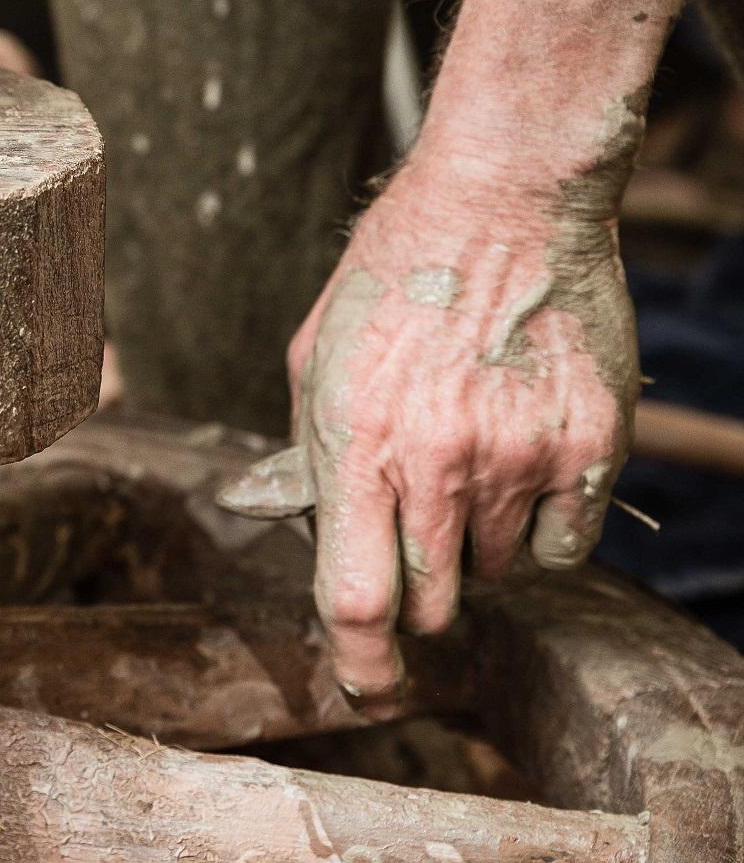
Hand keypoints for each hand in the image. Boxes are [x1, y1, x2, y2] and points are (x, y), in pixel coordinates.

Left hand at [220, 137, 637, 715]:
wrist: (500, 202)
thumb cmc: (395, 272)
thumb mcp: (316, 357)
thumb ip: (306, 450)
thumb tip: (302, 525)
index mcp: (356, 443)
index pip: (353, 599)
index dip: (360, 663)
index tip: (368, 687)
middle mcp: (438, 463)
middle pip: (429, 600)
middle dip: (417, 592)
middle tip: (418, 533)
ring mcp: (519, 458)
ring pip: (498, 572)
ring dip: (477, 546)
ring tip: (470, 457)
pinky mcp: (588, 446)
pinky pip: (564, 543)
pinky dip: (541, 528)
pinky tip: (523, 463)